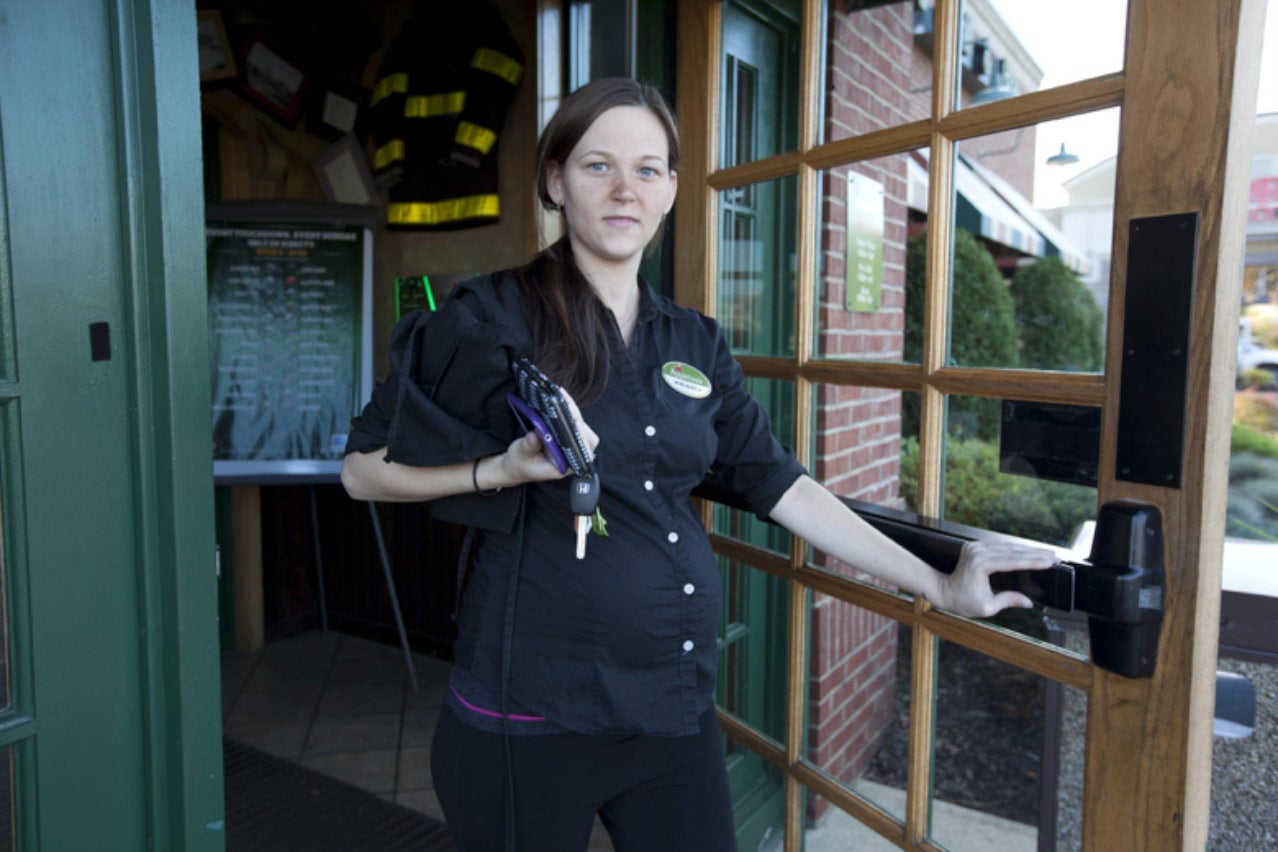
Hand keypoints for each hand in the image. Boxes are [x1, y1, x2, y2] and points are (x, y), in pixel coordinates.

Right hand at [497, 388, 598, 484]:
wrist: (517, 464)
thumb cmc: (521, 464)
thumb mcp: (521, 456)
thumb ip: (528, 447)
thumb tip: (534, 436)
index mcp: (566, 465)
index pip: (583, 453)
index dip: (582, 438)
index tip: (575, 423)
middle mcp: (571, 454)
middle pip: (585, 436)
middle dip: (577, 418)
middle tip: (565, 404)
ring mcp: (569, 442)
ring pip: (578, 425)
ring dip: (571, 410)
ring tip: (561, 395)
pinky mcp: (564, 433)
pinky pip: (570, 420)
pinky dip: (566, 408)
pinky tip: (559, 395)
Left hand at [938, 539, 1056, 617]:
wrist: (942, 590)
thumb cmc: (962, 601)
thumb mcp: (987, 607)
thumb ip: (1008, 601)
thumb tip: (1029, 603)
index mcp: (980, 565)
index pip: (1012, 562)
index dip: (1033, 562)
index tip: (1050, 562)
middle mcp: (978, 552)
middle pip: (1012, 551)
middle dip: (1035, 554)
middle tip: (1055, 557)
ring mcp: (976, 546)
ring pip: (1007, 546)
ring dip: (1028, 550)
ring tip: (1047, 553)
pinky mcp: (976, 546)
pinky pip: (999, 546)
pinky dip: (1015, 549)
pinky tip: (1029, 551)